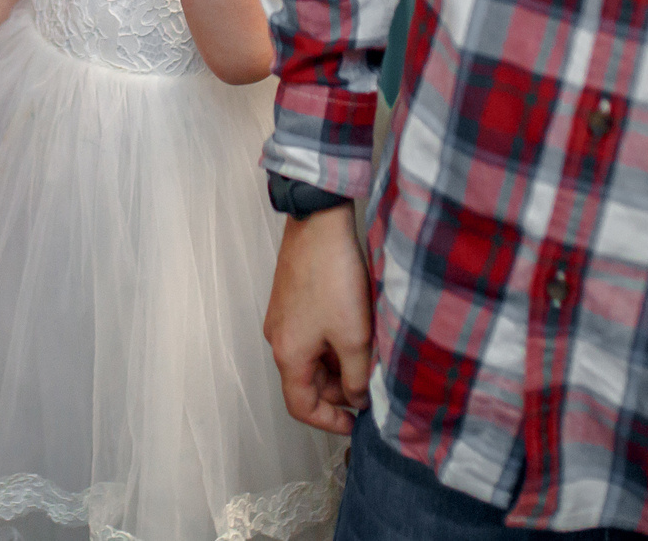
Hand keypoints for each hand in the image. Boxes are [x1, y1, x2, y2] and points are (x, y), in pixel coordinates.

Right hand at [264, 204, 369, 435]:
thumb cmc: (333, 278)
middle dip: (338, 391)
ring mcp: (282, 317)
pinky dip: (331, 343)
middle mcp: (278, 338)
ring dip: (336, 365)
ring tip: (368, 356)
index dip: (328, 422)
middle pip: (305, 381)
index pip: (300, 406)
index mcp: (288, 354)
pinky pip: (309, 335)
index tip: (354, 424)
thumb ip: (357, 377)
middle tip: (369, 387)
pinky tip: (356, 331)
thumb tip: (357, 399)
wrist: (318, 224)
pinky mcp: (291, 299)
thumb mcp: (354, 336)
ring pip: (310, 357)